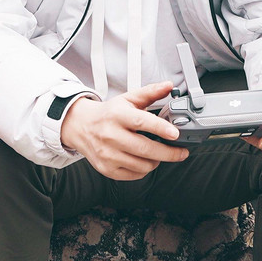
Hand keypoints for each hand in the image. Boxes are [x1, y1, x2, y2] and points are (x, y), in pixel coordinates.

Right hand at [61, 82, 186, 180]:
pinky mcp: (106, 169)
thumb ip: (150, 92)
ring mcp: (107, 154)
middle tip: (181, 152)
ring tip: (159, 154)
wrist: (80, 126)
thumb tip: (168, 85)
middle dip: (168, 153)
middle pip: (144, 148)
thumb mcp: (128, 99)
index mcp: (117, 115)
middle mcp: (110, 135)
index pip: (141, 122)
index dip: (160, 128)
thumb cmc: (108, 114)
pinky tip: (145, 160)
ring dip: (157, 161)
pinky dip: (144, 170)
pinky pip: (133, 174)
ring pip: (142, 165)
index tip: (175, 134)